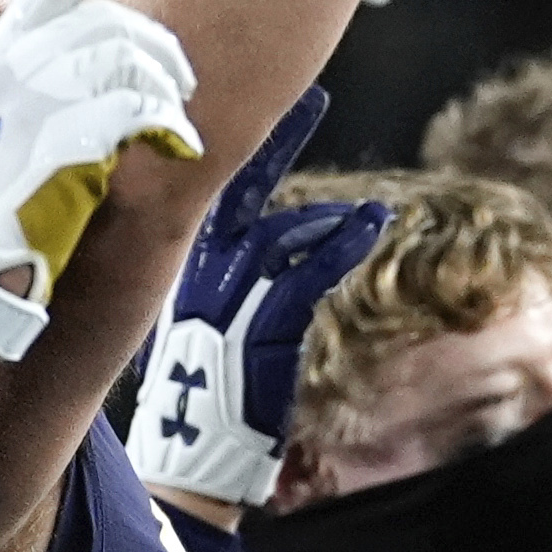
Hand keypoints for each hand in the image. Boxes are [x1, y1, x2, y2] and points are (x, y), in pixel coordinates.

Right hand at [132, 92, 389, 506]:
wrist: (191, 456)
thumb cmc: (198, 399)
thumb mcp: (197, 326)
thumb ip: (214, 282)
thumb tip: (242, 250)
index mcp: (179, 271)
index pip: (205, 193)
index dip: (235, 146)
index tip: (255, 101)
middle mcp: (198, 275)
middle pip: (237, 190)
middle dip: (275, 139)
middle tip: (313, 96)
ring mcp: (228, 299)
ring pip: (283, 232)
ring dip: (332, 216)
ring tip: (371, 210)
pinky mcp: (261, 328)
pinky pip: (307, 273)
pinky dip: (342, 244)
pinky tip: (372, 225)